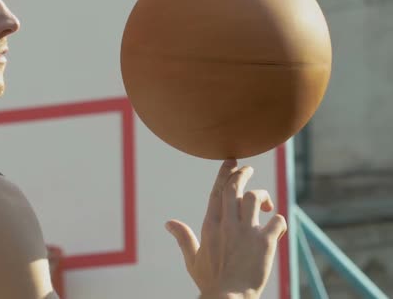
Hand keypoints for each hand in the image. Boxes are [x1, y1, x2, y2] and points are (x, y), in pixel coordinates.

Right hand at [165, 159, 286, 298]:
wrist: (228, 297)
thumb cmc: (211, 281)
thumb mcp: (193, 258)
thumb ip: (183, 237)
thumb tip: (169, 223)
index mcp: (210, 225)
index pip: (217, 191)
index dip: (225, 174)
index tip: (231, 162)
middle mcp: (227, 223)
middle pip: (235, 187)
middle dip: (243, 174)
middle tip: (248, 169)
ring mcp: (246, 231)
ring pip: (255, 197)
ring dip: (263, 196)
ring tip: (266, 204)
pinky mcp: (264, 241)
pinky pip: (277, 220)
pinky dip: (279, 221)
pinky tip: (277, 228)